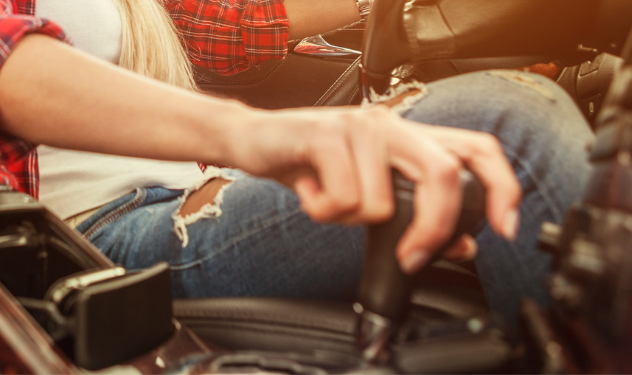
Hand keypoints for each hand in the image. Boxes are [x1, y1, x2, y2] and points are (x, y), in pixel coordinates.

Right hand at [229, 106, 519, 272]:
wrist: (254, 140)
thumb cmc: (311, 165)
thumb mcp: (367, 192)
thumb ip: (414, 213)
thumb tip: (460, 245)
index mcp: (411, 137)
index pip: (477, 149)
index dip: (502, 188)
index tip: (503, 228)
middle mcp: (392, 125)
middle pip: (443, 175)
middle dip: (433, 227)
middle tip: (411, 257)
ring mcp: (360, 126)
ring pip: (381, 202)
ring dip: (349, 219)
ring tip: (328, 201)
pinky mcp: (325, 134)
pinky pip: (342, 198)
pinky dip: (323, 211)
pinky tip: (310, 193)